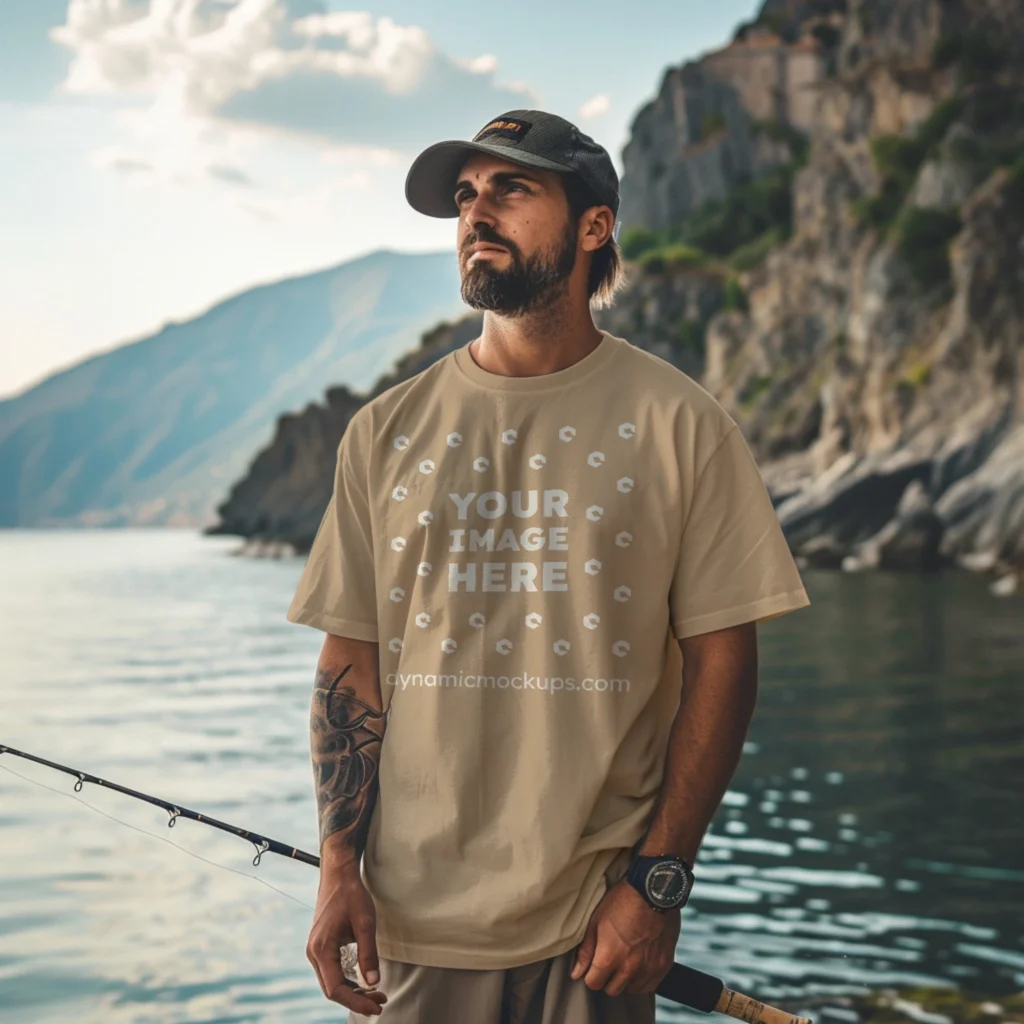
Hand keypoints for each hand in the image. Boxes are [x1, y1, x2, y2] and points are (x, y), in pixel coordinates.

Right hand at [306, 863, 387, 1016]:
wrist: (338, 874)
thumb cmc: (351, 894)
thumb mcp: (365, 923)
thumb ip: (368, 954)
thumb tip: (374, 982)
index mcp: (321, 949)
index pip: (336, 988)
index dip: (356, 1001)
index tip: (376, 1006)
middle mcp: (314, 953)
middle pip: (332, 988)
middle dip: (356, 998)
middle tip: (381, 1000)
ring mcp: (316, 949)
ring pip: (332, 981)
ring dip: (353, 990)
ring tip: (376, 992)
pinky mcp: (321, 945)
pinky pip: (332, 970)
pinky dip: (347, 979)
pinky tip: (363, 980)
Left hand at [570, 878, 679, 996]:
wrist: (653, 891)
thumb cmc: (622, 902)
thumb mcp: (596, 920)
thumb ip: (586, 951)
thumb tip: (576, 973)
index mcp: (609, 957)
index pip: (593, 984)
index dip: (591, 975)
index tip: (594, 966)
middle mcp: (629, 968)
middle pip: (612, 990)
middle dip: (607, 978)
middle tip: (610, 961)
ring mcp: (648, 969)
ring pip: (631, 990)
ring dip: (626, 980)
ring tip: (626, 960)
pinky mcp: (663, 966)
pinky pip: (650, 986)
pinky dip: (643, 979)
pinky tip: (639, 965)